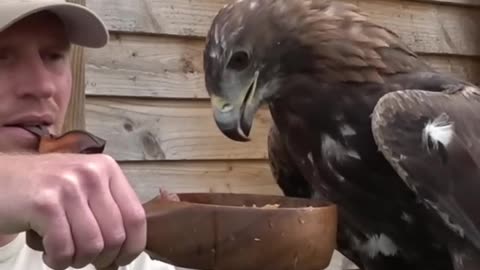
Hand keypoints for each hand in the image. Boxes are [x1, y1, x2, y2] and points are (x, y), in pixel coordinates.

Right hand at [0, 153, 145, 269]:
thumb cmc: (43, 189)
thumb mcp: (83, 187)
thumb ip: (108, 210)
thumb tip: (128, 249)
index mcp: (107, 169)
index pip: (136, 217)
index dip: (133, 246)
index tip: (121, 260)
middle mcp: (92, 173)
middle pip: (116, 236)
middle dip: (102, 258)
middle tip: (84, 259)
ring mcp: (68, 187)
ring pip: (92, 246)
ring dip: (77, 261)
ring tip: (63, 253)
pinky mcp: (44, 204)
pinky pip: (64, 250)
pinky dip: (57, 261)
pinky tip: (49, 252)